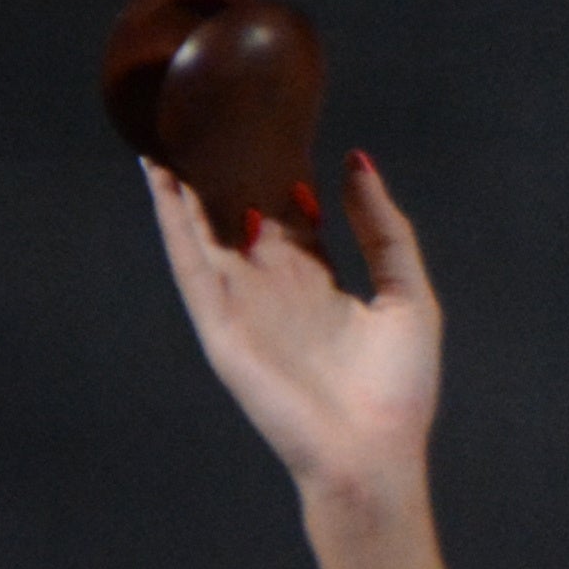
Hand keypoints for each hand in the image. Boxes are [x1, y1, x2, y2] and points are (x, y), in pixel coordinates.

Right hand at [147, 150, 442, 515]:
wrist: (371, 456)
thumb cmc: (397, 393)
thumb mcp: (408, 297)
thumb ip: (384, 232)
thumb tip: (356, 163)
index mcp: (319, 285)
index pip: (291, 215)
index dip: (282, 172)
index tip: (273, 124)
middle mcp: (276, 290)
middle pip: (241, 214)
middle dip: (226, 170)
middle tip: (210, 111)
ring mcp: (245, 306)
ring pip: (205, 230)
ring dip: (185, 184)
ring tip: (168, 130)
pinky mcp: (221, 325)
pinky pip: (190, 262)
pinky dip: (172, 220)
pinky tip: (159, 178)